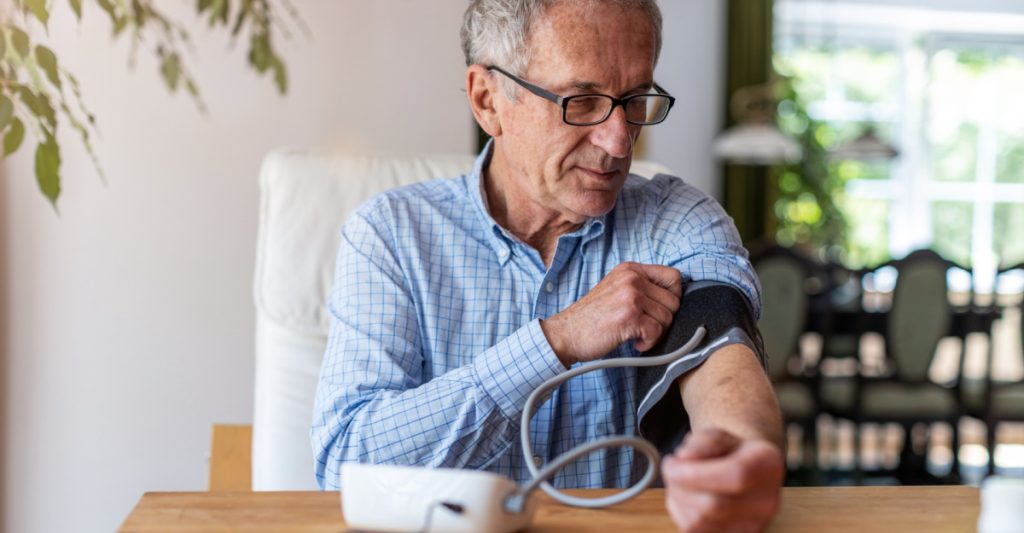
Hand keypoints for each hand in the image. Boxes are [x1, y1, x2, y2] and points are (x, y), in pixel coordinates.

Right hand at [540, 262, 681, 366]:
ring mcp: (631, 296)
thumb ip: (641, 287)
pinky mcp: (629, 316)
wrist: (566, 333)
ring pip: (667, 318)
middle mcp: (632, 278)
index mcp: (630, 269)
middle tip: (645, 327)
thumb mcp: (616, 289)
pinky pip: (657, 332)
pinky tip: (634, 343)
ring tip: (636, 335)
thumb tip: (674, 298)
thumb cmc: (592, 317)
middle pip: (673, 301)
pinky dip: (649, 343)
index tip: (659, 310)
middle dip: (664, 319)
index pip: (673, 276)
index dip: (673, 296)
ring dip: (655, 333)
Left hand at [660, 429, 783, 532]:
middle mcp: (766, 501)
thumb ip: (703, 441)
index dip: (696, 473)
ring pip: (699, 521)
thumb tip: (684, 457)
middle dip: (680, 485)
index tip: (672, 462)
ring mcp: (752, 526)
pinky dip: (680, 512)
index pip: (735, 475)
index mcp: (766, 465)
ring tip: (680, 481)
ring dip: (677, 498)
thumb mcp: (718, 435)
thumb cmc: (727, 451)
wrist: (744, 475)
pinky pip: (693, 531)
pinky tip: (686, 497)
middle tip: (670, 468)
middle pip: (714, 505)